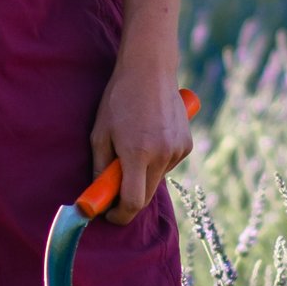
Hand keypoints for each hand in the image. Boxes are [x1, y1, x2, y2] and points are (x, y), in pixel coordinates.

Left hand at [88, 0, 193, 225]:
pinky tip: (150, 136)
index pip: (132, 202)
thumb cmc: (118, 99)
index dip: (118, 214)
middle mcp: (161, 155)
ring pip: (157, 179)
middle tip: (112, 185)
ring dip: (142, 174)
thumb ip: (100, 167)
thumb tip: (99, 193)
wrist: (150, 70)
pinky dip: (157, 160)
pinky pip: (168, 164)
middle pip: (145, 195)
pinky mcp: (187, 145)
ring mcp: (177, 150)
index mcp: (137, 153)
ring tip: (133, 144)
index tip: (108, 214)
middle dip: (128, 197)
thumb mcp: (100, 132)